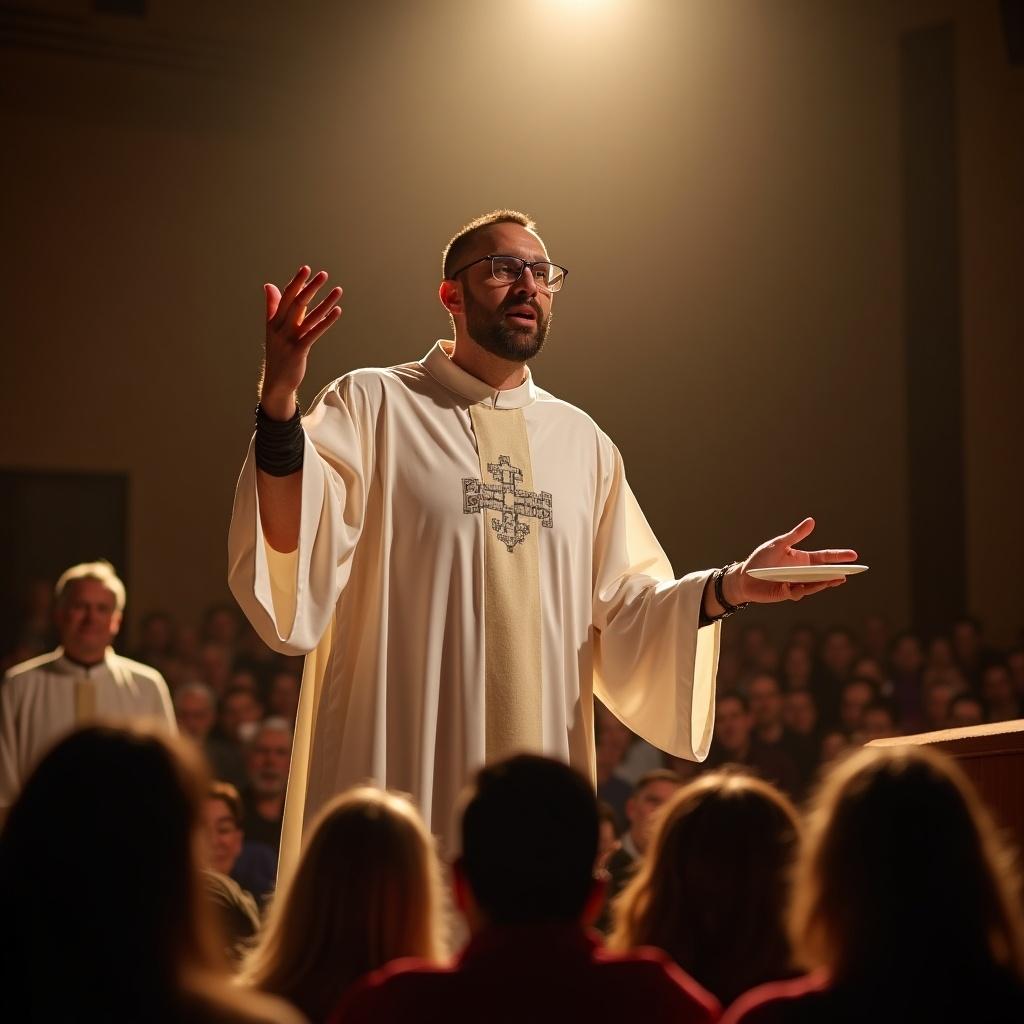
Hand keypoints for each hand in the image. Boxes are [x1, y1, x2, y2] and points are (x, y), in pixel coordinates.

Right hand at [260, 266, 342, 417]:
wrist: (276, 383)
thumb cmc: (278, 354)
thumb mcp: (273, 329)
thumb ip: (273, 307)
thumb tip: (269, 285)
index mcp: (273, 321)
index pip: (286, 296)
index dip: (297, 282)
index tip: (307, 269)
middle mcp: (280, 328)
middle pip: (297, 302)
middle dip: (311, 287)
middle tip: (324, 274)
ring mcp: (288, 339)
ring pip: (309, 316)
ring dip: (325, 302)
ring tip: (338, 290)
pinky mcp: (298, 351)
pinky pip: (314, 333)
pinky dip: (326, 321)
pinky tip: (337, 311)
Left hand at [726, 517, 857, 605]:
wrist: (744, 577)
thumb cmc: (760, 560)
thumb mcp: (778, 544)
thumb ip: (795, 535)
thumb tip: (811, 521)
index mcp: (802, 559)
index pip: (824, 557)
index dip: (838, 556)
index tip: (854, 555)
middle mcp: (802, 573)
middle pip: (823, 574)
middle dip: (836, 574)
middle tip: (848, 573)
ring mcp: (796, 584)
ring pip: (814, 585)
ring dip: (824, 584)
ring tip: (834, 580)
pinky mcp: (787, 594)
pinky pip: (798, 593)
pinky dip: (802, 590)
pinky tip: (804, 586)